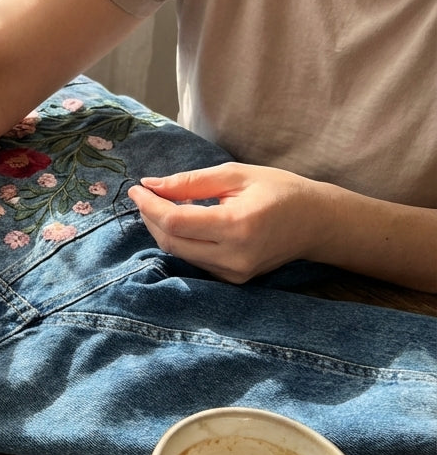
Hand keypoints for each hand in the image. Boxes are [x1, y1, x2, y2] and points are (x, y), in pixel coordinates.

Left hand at [128, 162, 323, 282]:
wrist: (317, 223)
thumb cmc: (279, 190)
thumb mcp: (235, 175)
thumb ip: (190, 182)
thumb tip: (150, 185)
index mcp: (236, 226)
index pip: (175, 222)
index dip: (149, 205)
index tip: (137, 187)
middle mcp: (234, 256)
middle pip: (171, 241)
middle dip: (150, 218)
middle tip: (146, 195)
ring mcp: (234, 273)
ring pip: (180, 253)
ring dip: (163, 229)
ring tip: (162, 205)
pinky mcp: (234, 280)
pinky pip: (195, 260)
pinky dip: (182, 240)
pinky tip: (183, 222)